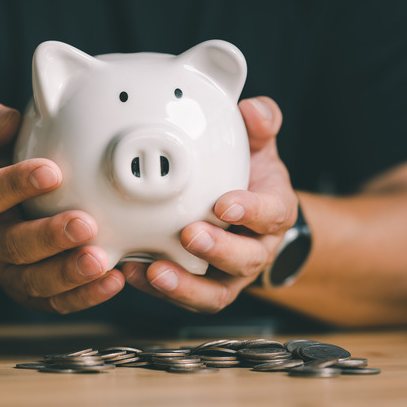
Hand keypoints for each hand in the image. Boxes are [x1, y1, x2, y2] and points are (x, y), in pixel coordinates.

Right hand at [0, 102, 124, 312]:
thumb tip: (8, 117)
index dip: (17, 184)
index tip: (52, 172)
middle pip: (13, 245)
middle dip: (49, 237)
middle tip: (85, 224)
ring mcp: (9, 272)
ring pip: (34, 281)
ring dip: (69, 273)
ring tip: (102, 261)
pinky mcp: (32, 294)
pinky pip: (56, 302)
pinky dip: (85, 296)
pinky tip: (114, 281)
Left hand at [122, 96, 298, 312]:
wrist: (248, 218)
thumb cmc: (248, 180)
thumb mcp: (258, 149)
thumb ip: (259, 126)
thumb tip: (254, 109)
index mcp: (272, 212)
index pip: (271, 214)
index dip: (252, 211)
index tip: (225, 203)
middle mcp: (255, 249)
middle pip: (246, 258)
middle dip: (218, 250)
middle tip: (189, 235)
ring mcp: (230, 274)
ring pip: (216, 292)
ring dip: (185, 284)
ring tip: (154, 269)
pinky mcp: (204, 289)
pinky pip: (187, 298)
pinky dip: (160, 290)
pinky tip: (133, 272)